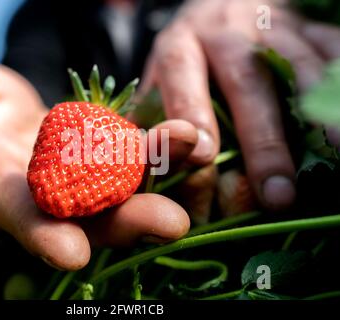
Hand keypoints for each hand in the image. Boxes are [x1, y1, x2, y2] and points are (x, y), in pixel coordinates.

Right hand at [0, 61, 191, 269]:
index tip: (73, 255)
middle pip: (94, 219)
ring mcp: (92, 186)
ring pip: (129, 192)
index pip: (24, 219)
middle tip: (173, 223)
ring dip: (163, 175)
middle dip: (131, 221)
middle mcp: (58, 200)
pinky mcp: (117, 165)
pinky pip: (144, 162)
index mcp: (11, 193)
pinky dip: (167, 152)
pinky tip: (192, 136)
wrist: (25, 119)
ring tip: (193, 149)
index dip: (44, 237)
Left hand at [141, 0, 339, 209]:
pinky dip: (339, 85)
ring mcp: (271, 26)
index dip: (191, 115)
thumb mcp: (158, 80)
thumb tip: (137, 173)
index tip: (203, 155)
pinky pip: (330, 50)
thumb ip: (146, 120)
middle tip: (276, 195)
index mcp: (179, 46)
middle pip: (246, 82)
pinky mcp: (307, 27)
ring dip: (318, 115)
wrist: (221, 7)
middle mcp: (224, 31)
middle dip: (263, 140)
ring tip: (335, 155)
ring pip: (298, 68)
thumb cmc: (187, 60)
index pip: (181, 77)